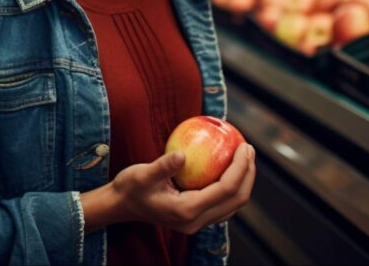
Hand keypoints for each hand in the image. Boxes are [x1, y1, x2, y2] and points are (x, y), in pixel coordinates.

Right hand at [83, 143, 255, 234]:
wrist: (120, 206)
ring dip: (243, 181)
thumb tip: (182, 154)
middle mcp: (196, 221)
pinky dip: (231, 185)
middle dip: (247, 173)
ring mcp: (197, 222)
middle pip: (236, 200)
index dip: (240, 168)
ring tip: (244, 156)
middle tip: (247, 147)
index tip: (243, 146)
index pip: (225, 190)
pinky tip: (228, 166)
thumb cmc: (129, 188)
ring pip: (232, 204)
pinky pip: (222, 203)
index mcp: (187, 211)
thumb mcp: (142, 174)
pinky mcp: (196, 217)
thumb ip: (163, 166)